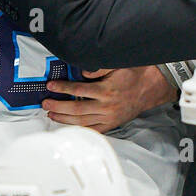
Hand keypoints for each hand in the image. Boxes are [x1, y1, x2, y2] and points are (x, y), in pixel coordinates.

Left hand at [43, 65, 176, 133]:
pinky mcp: (112, 124)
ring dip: (64, 119)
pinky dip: (80, 129)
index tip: (50, 86)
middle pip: (77, 109)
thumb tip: (82, 72)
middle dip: (58, 106)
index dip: (62, 88)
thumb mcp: (117, 65)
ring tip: (50, 115)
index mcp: (107, 91)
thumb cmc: (133, 74)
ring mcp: (109, 117)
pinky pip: (94, 130)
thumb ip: (98, 68)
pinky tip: (68, 127)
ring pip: (83, 121)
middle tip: (44, 103)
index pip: (79, 90)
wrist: (151, 88)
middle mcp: (107, 106)